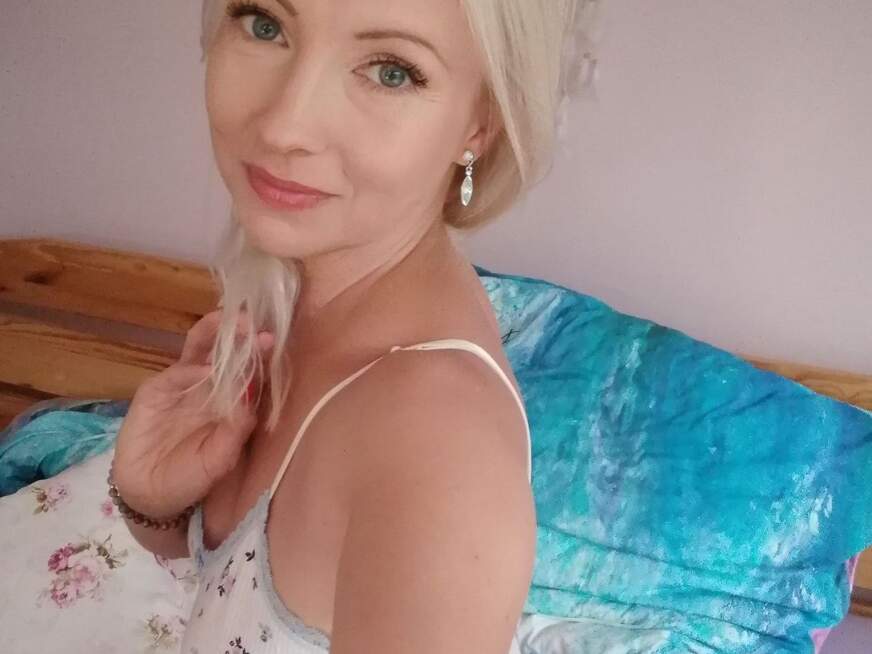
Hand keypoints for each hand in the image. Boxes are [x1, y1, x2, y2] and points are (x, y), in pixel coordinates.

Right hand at [111, 311, 273, 518]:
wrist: (150, 496)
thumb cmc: (191, 478)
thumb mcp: (220, 460)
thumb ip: (237, 431)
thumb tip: (252, 396)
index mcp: (231, 401)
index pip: (248, 370)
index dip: (259, 356)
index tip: (272, 340)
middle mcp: (209, 387)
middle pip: (224, 351)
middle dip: (238, 334)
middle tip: (252, 322)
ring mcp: (182, 386)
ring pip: (198, 351)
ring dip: (212, 333)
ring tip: (227, 321)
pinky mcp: (156, 391)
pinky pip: (174, 375)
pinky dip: (189, 370)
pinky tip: (203, 369)